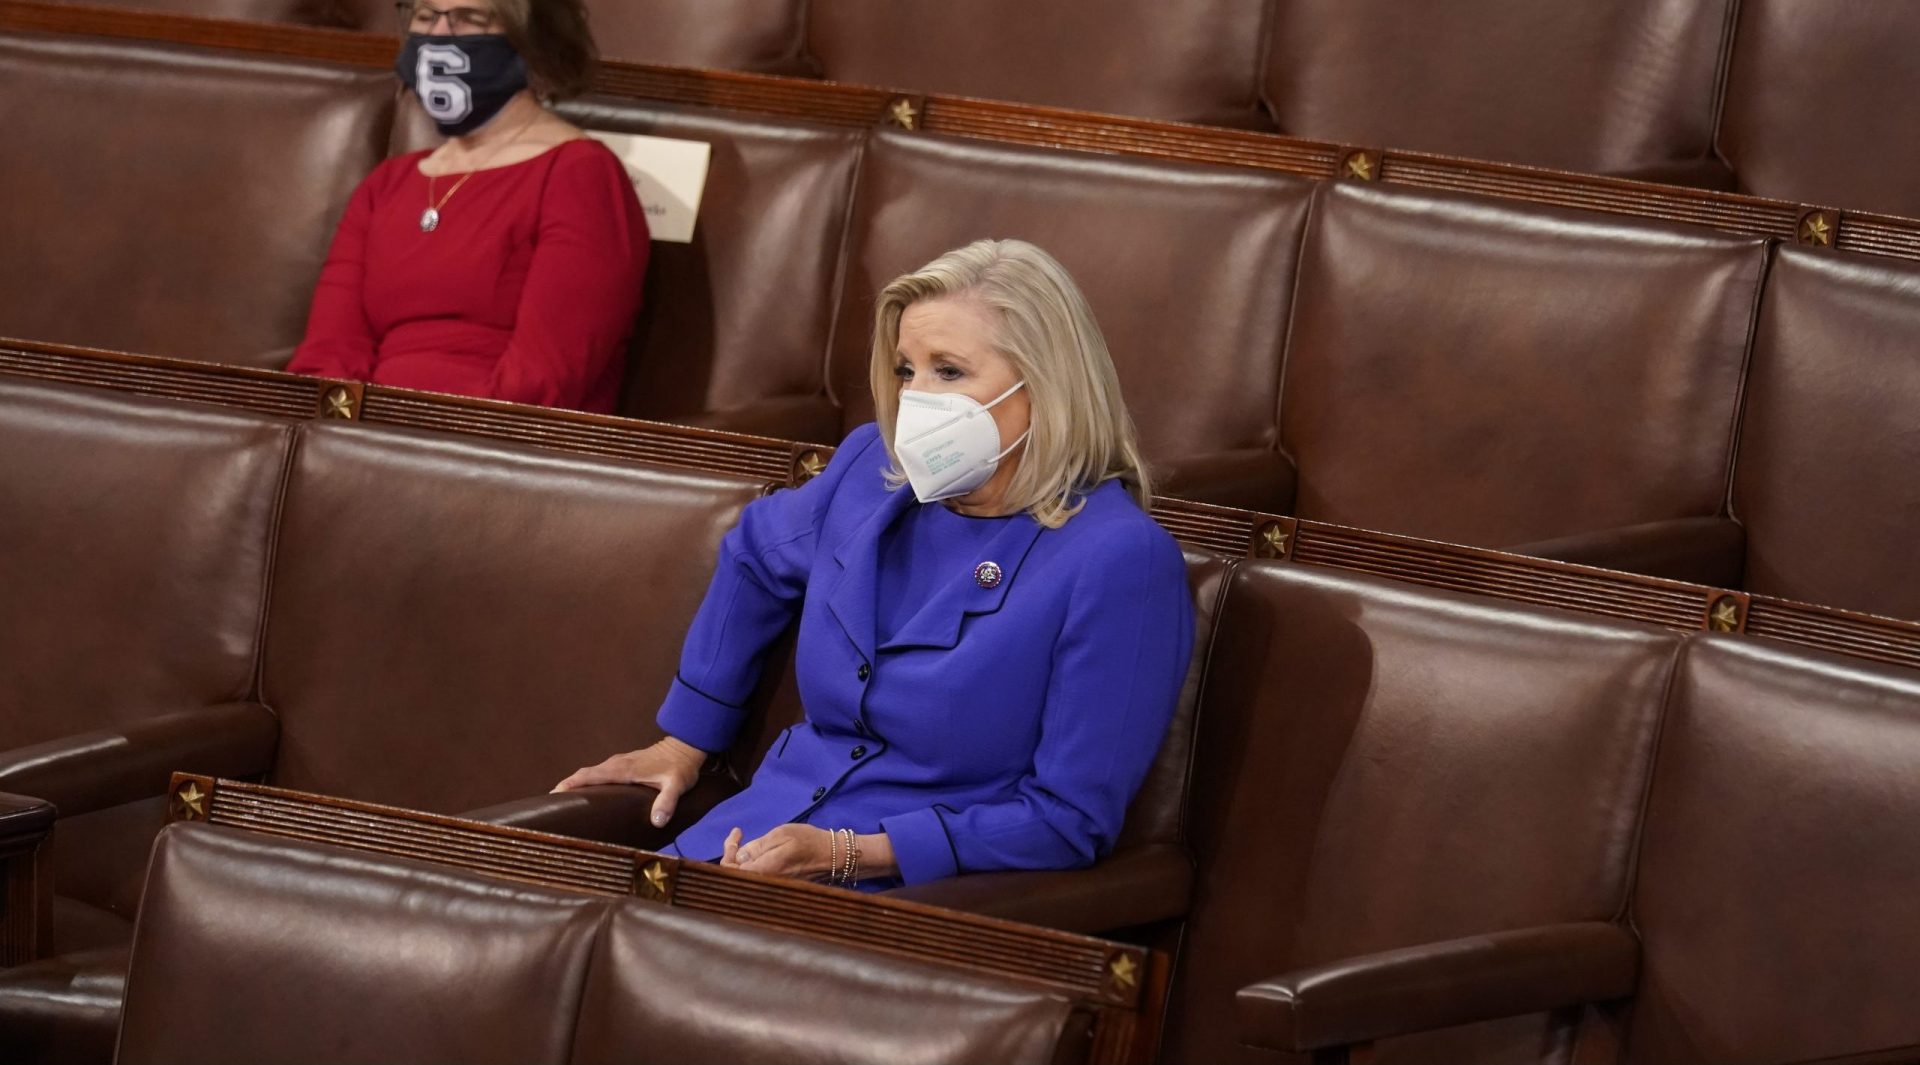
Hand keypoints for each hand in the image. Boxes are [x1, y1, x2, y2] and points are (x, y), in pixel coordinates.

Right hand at [551, 737, 705, 827]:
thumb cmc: (680, 767)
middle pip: (585, 774)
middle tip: (551, 805)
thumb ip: (667, 802)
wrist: (686, 746)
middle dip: (567, 786)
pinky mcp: (623, 764)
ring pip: (591, 773)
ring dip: (576, 784)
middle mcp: (616, 764)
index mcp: (623, 769)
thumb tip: (657, 822)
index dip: (571, 784)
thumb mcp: (677, 785)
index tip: (553, 795)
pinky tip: (588, 795)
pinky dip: (588, 781)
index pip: (590, 775)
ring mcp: (619, 762)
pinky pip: (599, 773)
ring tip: (564, 803)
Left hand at [723, 824, 831, 879]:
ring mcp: (771, 887)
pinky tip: (757, 851)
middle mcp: (764, 884)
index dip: (727, 850)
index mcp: (763, 872)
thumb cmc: (809, 842)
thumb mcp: (782, 834)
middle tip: (739, 836)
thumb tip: (739, 855)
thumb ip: (757, 846)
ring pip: (746, 876)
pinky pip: (757, 877)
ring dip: (741, 858)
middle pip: (736, 875)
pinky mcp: (777, 886)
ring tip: (744, 840)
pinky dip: (752, 863)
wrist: (833, 857)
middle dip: (732, 853)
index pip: (731, 870)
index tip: (738, 832)